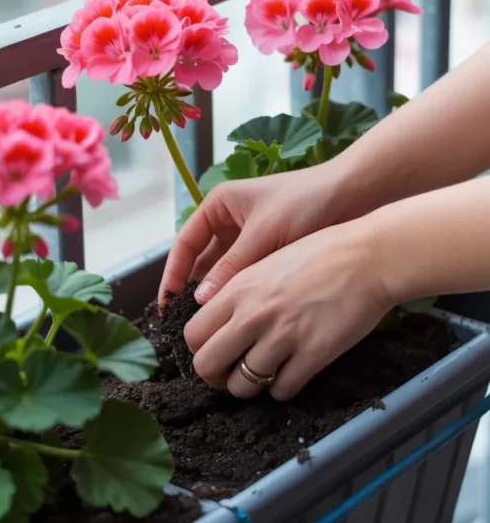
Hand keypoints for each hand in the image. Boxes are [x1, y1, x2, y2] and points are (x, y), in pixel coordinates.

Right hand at [159, 161, 346, 307]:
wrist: (353, 195)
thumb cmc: (306, 201)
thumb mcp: (264, 233)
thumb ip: (233, 266)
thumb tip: (201, 302)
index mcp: (219, 206)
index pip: (185, 244)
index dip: (173, 274)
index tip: (168, 303)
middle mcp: (229, 222)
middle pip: (200, 262)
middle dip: (192, 290)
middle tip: (185, 325)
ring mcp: (248, 239)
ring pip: (222, 274)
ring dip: (215, 296)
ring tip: (208, 327)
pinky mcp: (268, 254)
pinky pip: (245, 278)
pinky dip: (238, 296)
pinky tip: (235, 318)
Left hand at [183, 218, 391, 399]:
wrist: (368, 257)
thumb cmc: (322, 253)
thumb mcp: (268, 262)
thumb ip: (241, 292)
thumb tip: (222, 322)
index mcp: (239, 289)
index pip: (193, 334)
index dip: (199, 350)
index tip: (214, 353)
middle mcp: (253, 314)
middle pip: (207, 365)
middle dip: (215, 377)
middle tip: (230, 375)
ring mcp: (282, 336)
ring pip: (242, 385)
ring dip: (249, 388)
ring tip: (264, 376)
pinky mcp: (312, 354)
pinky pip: (282, 390)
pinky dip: (283, 389)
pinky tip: (291, 375)